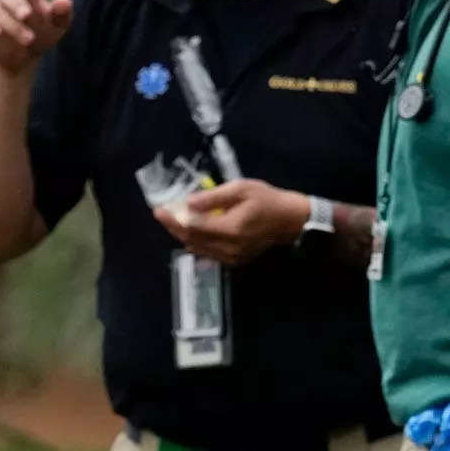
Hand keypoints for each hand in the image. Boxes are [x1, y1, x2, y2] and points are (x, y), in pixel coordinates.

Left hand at [159, 179, 309, 267]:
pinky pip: (208, 252)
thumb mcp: (241, 189)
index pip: (192, 227)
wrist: (290, 220)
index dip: (173, 219)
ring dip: (183, 234)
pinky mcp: (235, 261)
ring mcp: (232, 257)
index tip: (158, 210)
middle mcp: (229, 248)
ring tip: (173, 219)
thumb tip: (187, 203)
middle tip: (162, 214)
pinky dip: (196, 241)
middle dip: (174, 226)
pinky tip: (192, 229)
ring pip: (197, 248)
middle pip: (191, 239)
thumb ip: (213, 197)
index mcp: (231, 230)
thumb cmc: (266, 200)